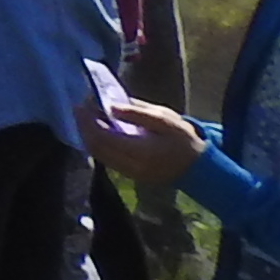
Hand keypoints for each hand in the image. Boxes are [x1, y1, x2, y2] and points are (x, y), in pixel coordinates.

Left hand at [82, 88, 203, 188]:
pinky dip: (98, 144)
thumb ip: (137, 113)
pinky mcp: (130, 176)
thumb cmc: (183, 139)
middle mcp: (131, 165)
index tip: (81, 104)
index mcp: (140, 151)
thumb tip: (110, 106)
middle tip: (80, 108)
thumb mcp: (165, 119)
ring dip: (88, 136)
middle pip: (96, 147)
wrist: (199, 168)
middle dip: (84, 126)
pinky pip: (106, 159)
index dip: (88, 121)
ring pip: (98, 155)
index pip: (103, 137)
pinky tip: (99, 130)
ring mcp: (129, 173)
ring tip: (87, 116)